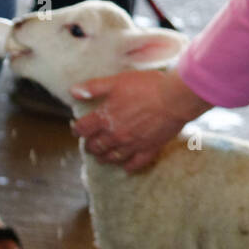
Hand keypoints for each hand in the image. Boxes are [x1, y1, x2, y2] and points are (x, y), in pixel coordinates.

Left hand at [70, 68, 210, 170]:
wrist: (174, 98)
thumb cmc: (147, 86)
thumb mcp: (117, 81)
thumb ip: (94, 88)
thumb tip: (73, 91)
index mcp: (105, 118)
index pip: (82, 129)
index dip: (77, 129)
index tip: (77, 128)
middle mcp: (115, 136)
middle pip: (95, 147)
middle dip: (90, 145)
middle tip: (89, 143)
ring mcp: (131, 145)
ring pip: (112, 158)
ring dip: (104, 157)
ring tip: (102, 156)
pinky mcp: (148, 150)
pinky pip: (135, 164)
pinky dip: (128, 166)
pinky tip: (126, 166)